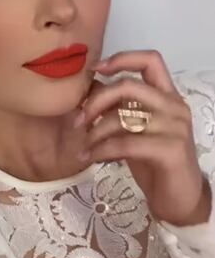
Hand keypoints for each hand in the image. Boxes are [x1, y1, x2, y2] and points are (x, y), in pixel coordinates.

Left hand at [75, 50, 210, 225]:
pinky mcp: (170, 150)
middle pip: (128, 86)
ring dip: (94, 132)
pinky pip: (125, 143)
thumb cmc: (154, 162)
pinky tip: (90, 158)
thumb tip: (89, 89)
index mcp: (167, 96)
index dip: (121, 59)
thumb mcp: (135, 130)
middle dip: (96, 101)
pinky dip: (101, 150)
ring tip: (83, 146)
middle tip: (78, 120)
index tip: (95, 69)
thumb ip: (119, 108)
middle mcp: (174, 106)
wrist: (180, 199)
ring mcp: (175, 127)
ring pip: (122, 117)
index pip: (150, 60)